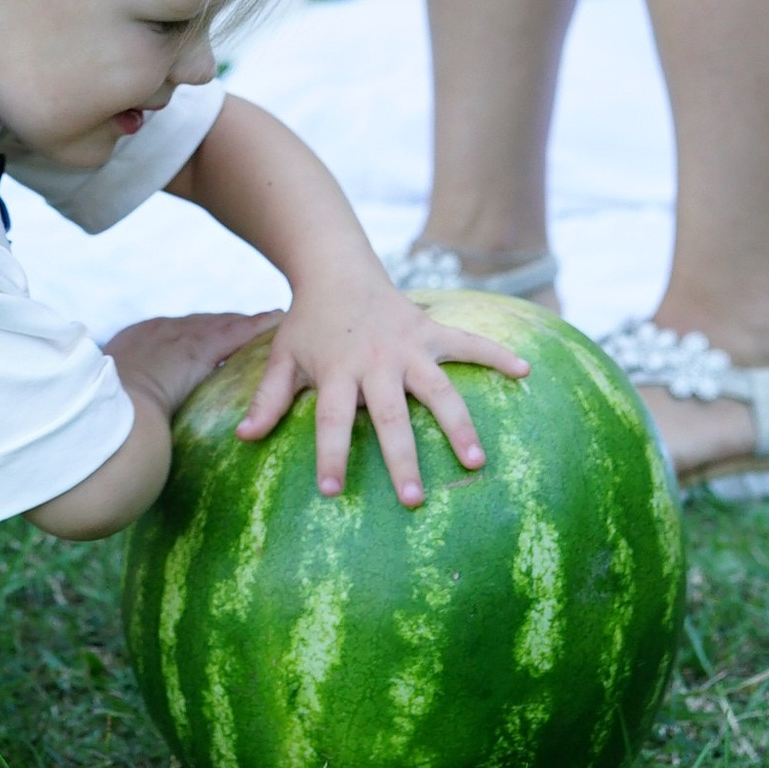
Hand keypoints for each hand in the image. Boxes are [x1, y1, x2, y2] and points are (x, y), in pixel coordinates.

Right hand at [107, 310, 277, 422]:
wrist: (107, 417)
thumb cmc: (105, 425)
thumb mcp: (108, 409)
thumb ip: (124, 410)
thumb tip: (128, 430)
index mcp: (127, 345)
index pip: (166, 334)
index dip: (189, 335)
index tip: (204, 338)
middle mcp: (152, 332)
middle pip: (195, 324)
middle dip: (220, 325)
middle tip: (244, 326)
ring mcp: (175, 337)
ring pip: (218, 324)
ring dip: (242, 324)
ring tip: (267, 320)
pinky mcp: (198, 349)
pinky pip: (235, 333)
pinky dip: (257, 327)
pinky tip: (275, 321)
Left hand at [238, 274, 525, 507]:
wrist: (336, 269)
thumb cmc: (308, 323)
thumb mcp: (282, 358)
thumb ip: (267, 399)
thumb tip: (244, 437)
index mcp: (336, 371)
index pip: (330, 419)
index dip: (331, 454)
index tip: (333, 491)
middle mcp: (375, 361)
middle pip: (390, 415)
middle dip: (402, 458)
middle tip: (414, 499)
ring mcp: (408, 345)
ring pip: (438, 389)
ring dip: (458, 424)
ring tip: (475, 461)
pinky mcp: (431, 330)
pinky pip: (469, 342)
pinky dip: (496, 354)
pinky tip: (524, 372)